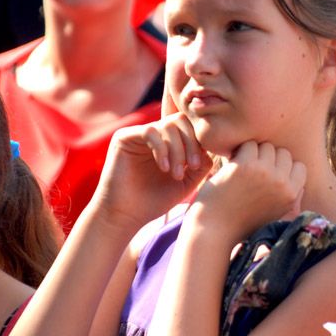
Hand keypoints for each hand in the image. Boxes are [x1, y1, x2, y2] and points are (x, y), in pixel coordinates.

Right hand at [92, 114, 212, 228]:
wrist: (125, 215)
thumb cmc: (153, 202)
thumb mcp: (184, 184)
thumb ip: (199, 166)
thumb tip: (211, 149)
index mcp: (166, 143)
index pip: (188, 127)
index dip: (199, 142)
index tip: (199, 166)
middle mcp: (153, 135)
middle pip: (181, 120)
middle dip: (191, 143)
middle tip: (192, 167)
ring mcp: (138, 134)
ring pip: (168, 125)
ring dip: (177, 150)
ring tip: (175, 174)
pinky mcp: (124, 137)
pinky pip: (150, 131)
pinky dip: (161, 149)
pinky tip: (163, 168)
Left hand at [192, 141, 305, 241]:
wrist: (215, 229)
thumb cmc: (242, 222)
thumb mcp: (274, 213)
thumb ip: (291, 196)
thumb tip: (300, 176)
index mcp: (291, 195)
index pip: (298, 166)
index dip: (282, 168)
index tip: (267, 176)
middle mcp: (282, 183)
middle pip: (282, 153)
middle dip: (267, 159)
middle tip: (251, 172)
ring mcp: (265, 173)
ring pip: (265, 146)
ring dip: (252, 154)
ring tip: (241, 170)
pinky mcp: (245, 166)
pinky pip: (248, 145)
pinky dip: (239, 153)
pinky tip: (232, 167)